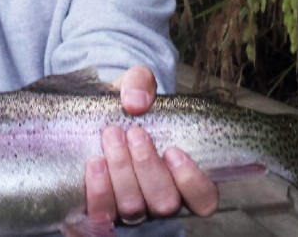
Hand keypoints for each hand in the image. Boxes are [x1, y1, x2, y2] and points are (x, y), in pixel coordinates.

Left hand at [84, 66, 218, 224]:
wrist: (93, 114)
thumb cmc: (126, 106)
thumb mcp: (137, 86)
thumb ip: (141, 83)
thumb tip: (135, 101)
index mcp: (183, 176)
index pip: (204, 199)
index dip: (192, 181)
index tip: (173, 150)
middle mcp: (160, 198)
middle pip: (165, 203)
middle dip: (148, 166)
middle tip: (134, 133)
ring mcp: (132, 208)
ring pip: (134, 208)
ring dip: (122, 171)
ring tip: (111, 137)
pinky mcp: (103, 209)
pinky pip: (102, 213)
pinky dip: (99, 190)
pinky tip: (95, 163)